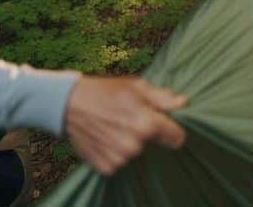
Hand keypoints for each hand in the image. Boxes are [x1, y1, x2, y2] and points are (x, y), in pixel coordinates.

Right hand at [64, 76, 186, 175]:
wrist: (69, 103)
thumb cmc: (105, 91)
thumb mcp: (137, 87)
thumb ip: (163, 98)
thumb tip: (184, 103)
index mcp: (146, 124)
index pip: (177, 138)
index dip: (173, 130)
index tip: (166, 125)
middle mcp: (134, 145)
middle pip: (153, 144)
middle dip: (146, 133)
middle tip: (129, 118)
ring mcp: (118, 158)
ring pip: (135, 154)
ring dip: (128, 143)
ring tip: (115, 126)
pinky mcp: (105, 166)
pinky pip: (119, 162)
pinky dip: (114, 152)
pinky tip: (105, 137)